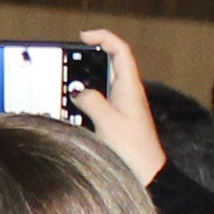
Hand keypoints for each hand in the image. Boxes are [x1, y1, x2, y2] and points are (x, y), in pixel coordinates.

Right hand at [69, 44, 168, 191]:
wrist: (148, 177)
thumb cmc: (133, 152)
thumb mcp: (108, 123)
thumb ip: (91, 102)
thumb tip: (79, 91)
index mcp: (130, 88)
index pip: (120, 51)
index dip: (103, 37)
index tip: (83, 36)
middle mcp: (128, 94)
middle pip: (109, 64)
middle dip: (88, 59)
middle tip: (67, 61)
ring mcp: (123, 107)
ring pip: (102, 83)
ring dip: (85, 82)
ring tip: (65, 86)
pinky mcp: (118, 120)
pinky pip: (99, 101)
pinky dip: (85, 100)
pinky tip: (72, 109)